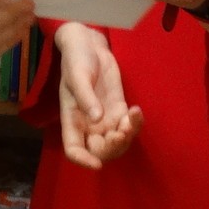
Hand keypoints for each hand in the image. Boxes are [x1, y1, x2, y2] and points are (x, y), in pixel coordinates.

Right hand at [55, 22, 139, 168]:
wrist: (89, 44)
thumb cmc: (76, 59)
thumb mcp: (77, 75)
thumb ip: (85, 97)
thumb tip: (96, 119)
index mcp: (72, 120)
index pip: (74, 149)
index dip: (83, 161)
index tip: (97, 164)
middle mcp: (88, 124)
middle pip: (100, 151)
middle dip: (112, 147)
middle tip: (121, 131)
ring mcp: (105, 118)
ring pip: (117, 141)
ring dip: (127, 136)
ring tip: (132, 117)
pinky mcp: (118, 109)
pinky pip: (128, 125)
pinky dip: (135, 123)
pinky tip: (136, 110)